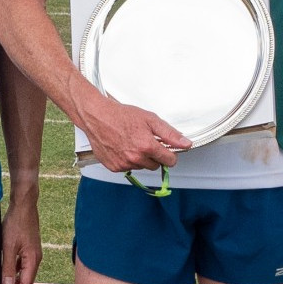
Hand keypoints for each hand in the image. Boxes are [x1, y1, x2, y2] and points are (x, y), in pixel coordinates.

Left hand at [0, 198, 41, 283]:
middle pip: (26, 282)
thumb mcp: (8, 246)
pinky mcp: (29, 248)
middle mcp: (35, 259)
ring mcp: (33, 253)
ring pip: (24, 274)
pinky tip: (6, 272)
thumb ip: (7, 266)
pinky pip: (23, 265)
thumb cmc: (16, 223)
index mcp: (32, 260)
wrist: (24, 206)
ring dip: (14, 283)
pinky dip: (15, 272)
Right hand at [77, 91, 191, 174]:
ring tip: (131, 142)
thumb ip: (170, 134)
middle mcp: (135, 158)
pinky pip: (127, 168)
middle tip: (145, 142)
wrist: (97, 117)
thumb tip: (185, 143)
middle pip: (155, 165)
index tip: (166, 150)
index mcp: (147, 146)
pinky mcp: (114, 167)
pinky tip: (122, 147)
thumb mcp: (150, 119)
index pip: (169, 161)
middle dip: (154, 156)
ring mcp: (124, 164)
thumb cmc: (121, 116)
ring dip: (140, 158)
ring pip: (141, 167)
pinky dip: (127, 160)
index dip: (170, 154)